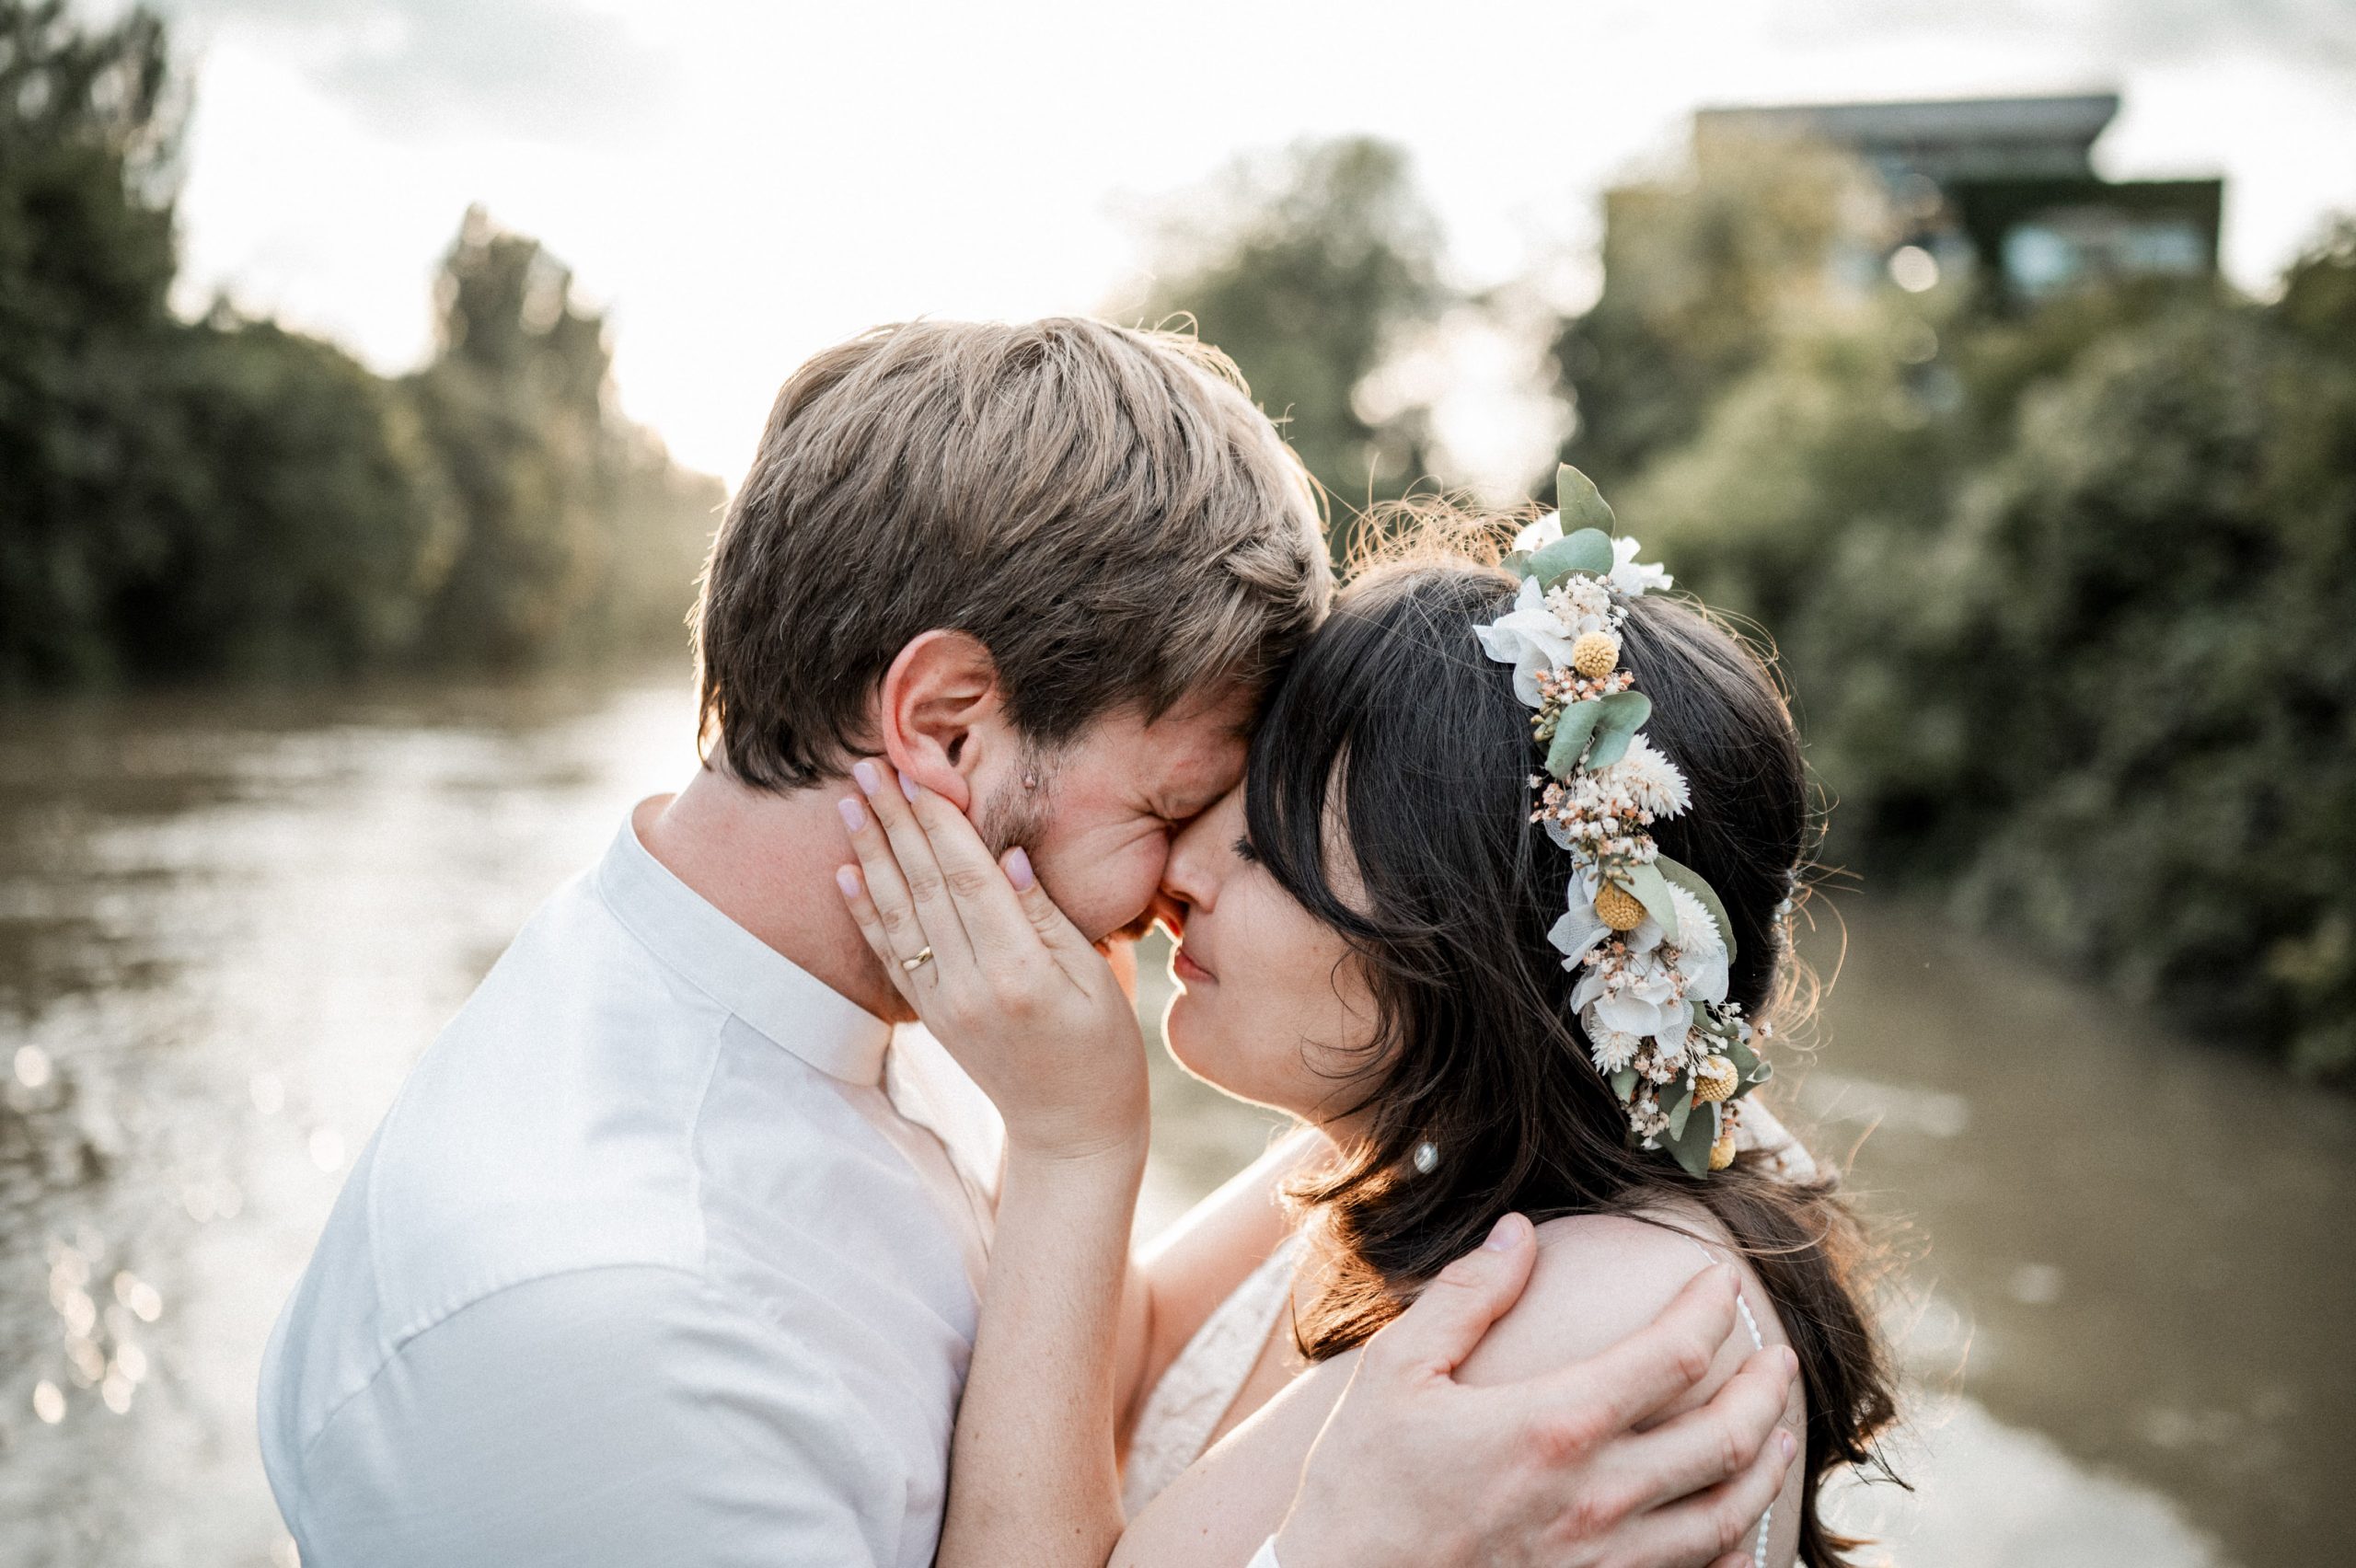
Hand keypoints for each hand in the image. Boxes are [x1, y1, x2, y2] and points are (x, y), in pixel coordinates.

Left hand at [834, 760, 1148, 1163]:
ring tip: (850, 804)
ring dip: (870, 854)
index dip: (939, 822)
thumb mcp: (1096, 980)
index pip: (968, 878)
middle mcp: (969, 986)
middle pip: (924, 887)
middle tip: (867, 767)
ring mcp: (943, 1004)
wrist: (1071, 1132)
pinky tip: (847, 875)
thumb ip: (1048, 918)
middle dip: (894, 822)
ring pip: (898, 915)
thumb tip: (1011, 856)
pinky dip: (866, 913)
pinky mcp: (931, 1017)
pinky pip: (890, 955)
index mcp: (1018, 970)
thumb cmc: (1103, 1052)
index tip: (917, 773)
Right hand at [1275, 1214, 1796, 1567]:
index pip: (1673, 1355)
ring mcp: (1605, 1562)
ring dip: (1764, 1467)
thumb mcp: (1395, 1373)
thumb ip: (1466, 1298)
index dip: (1709, 1310)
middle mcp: (1599, 1497)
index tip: (1722, 1281)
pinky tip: (1740, 1536)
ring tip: (1780, 1433)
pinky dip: (1732, 1553)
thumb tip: (1519, 1233)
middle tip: (1780, 1357)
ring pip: (1724, 1514)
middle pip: (1724, 1437)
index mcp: (1556, 1425)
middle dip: (1765, 1388)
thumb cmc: (1362, 1488)